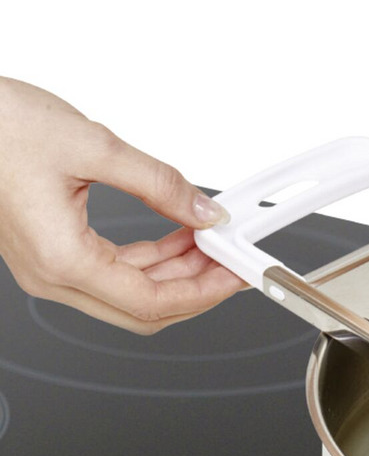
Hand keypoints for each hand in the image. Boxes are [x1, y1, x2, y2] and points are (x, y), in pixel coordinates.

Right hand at [0, 77, 242, 333]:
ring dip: (175, 274)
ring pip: (129, 294)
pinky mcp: (50, 252)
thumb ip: (158, 183)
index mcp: (60, 258)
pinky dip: (150, 261)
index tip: (233, 276)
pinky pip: (111, 272)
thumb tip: (202, 211)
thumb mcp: (93, 145)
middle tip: (231, 265)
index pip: (150, 301)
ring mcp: (49, 268)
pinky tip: (177, 237)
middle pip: (142, 310)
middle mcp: (51, 274)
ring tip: (210, 243)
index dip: (203, 293)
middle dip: (195, 290)